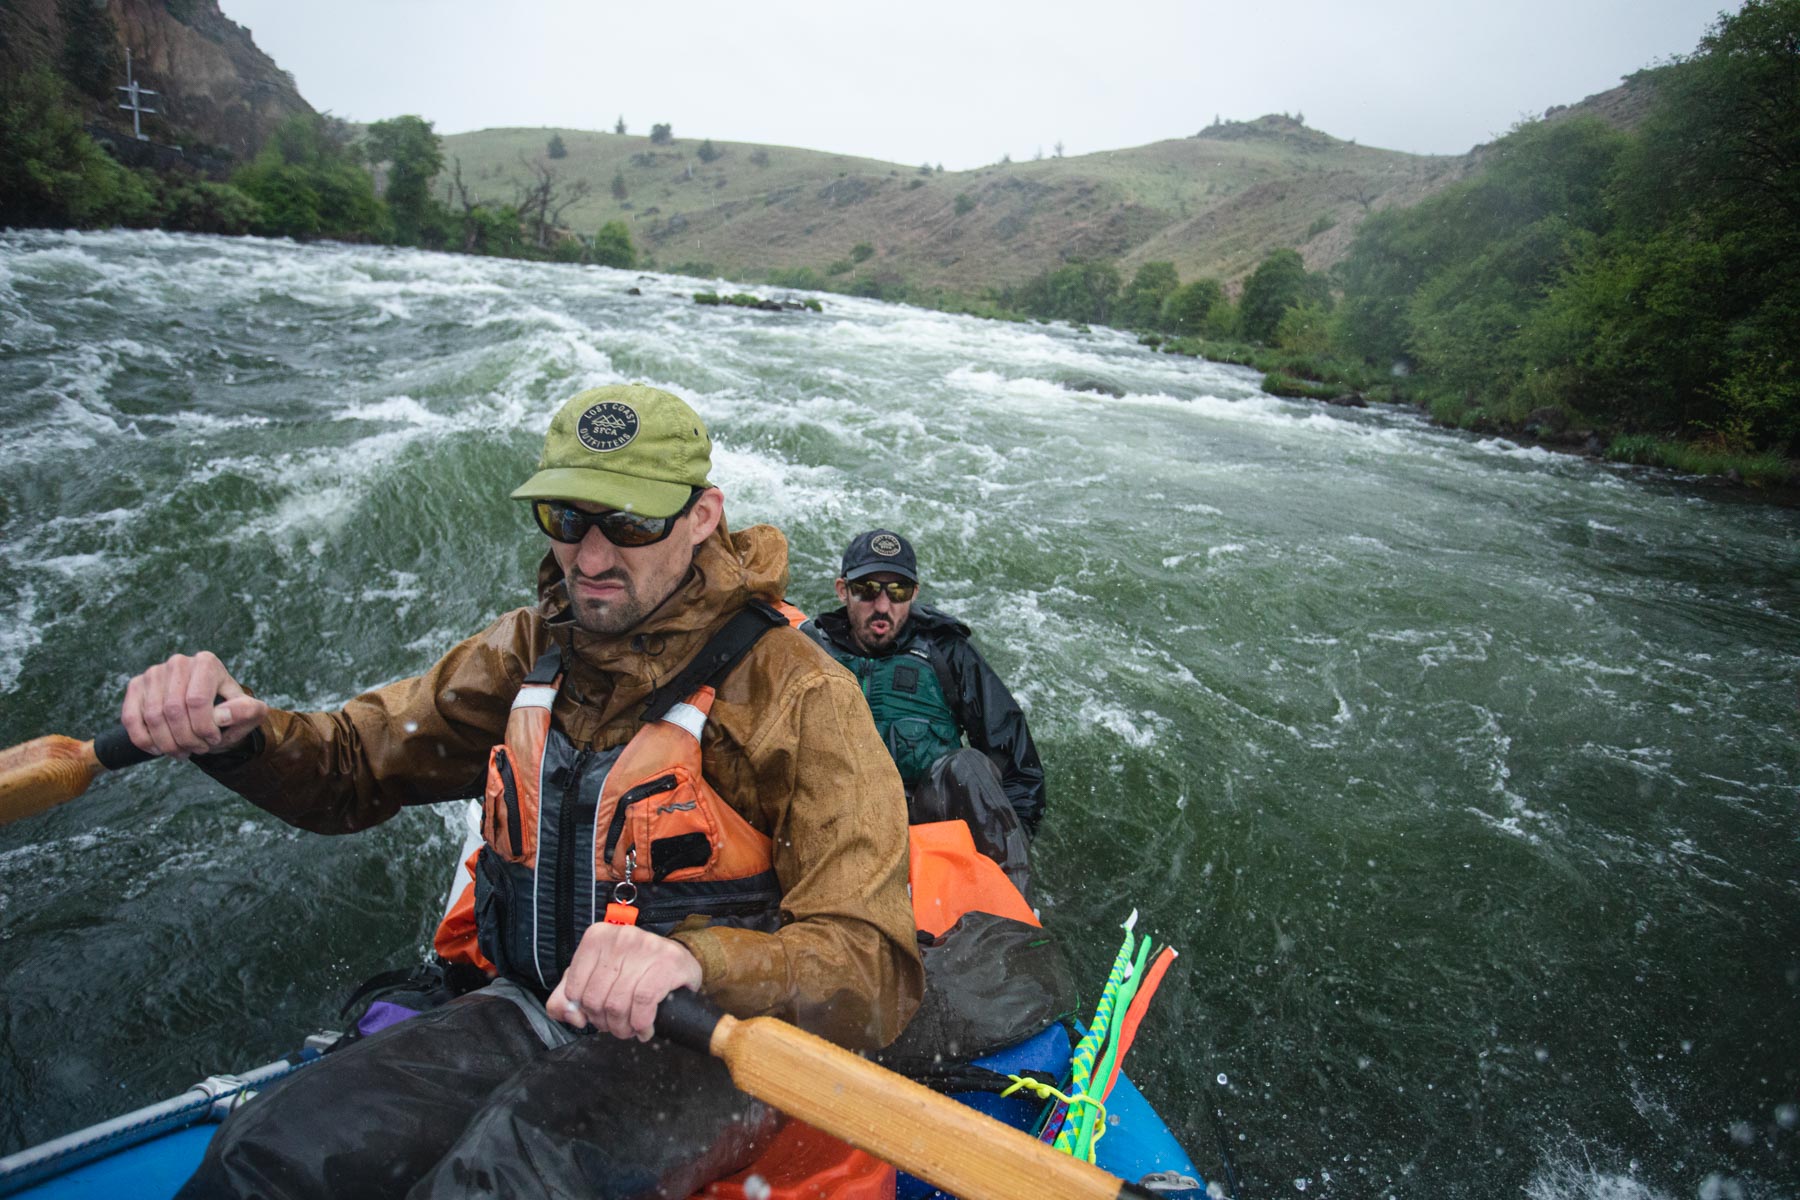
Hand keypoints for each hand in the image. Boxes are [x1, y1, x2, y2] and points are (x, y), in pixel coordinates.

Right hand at [121, 651, 266, 758]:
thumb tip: (222, 717)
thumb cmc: (228, 713)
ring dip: (167, 744)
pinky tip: (158, 749)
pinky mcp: (136, 686)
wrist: (208, 712)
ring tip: (183, 752)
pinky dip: (144, 740)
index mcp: (207, 663)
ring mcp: (154, 673)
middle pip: (173, 710)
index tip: (214, 739)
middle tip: (198, 750)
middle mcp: (178, 663)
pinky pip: (131, 718)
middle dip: (186, 739)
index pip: (196, 700)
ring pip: (152, 717)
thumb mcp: (248, 713)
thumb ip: (246, 712)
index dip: (204, 728)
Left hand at [546, 922, 702, 1041]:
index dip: (584, 1011)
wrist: (678, 961)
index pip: (574, 988)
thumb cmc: (633, 970)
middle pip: (597, 998)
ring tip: (630, 1030)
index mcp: (596, 937)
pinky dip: (641, 1024)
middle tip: (616, 1027)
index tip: (597, 1017)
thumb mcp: (594, 977)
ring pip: (618, 1003)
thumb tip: (570, 1015)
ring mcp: (645, 946)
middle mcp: (620, 937)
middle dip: (605, 1023)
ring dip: (623, 1028)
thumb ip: (567, 996)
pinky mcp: (667, 961)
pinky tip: (644, 1028)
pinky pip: (643, 1003)